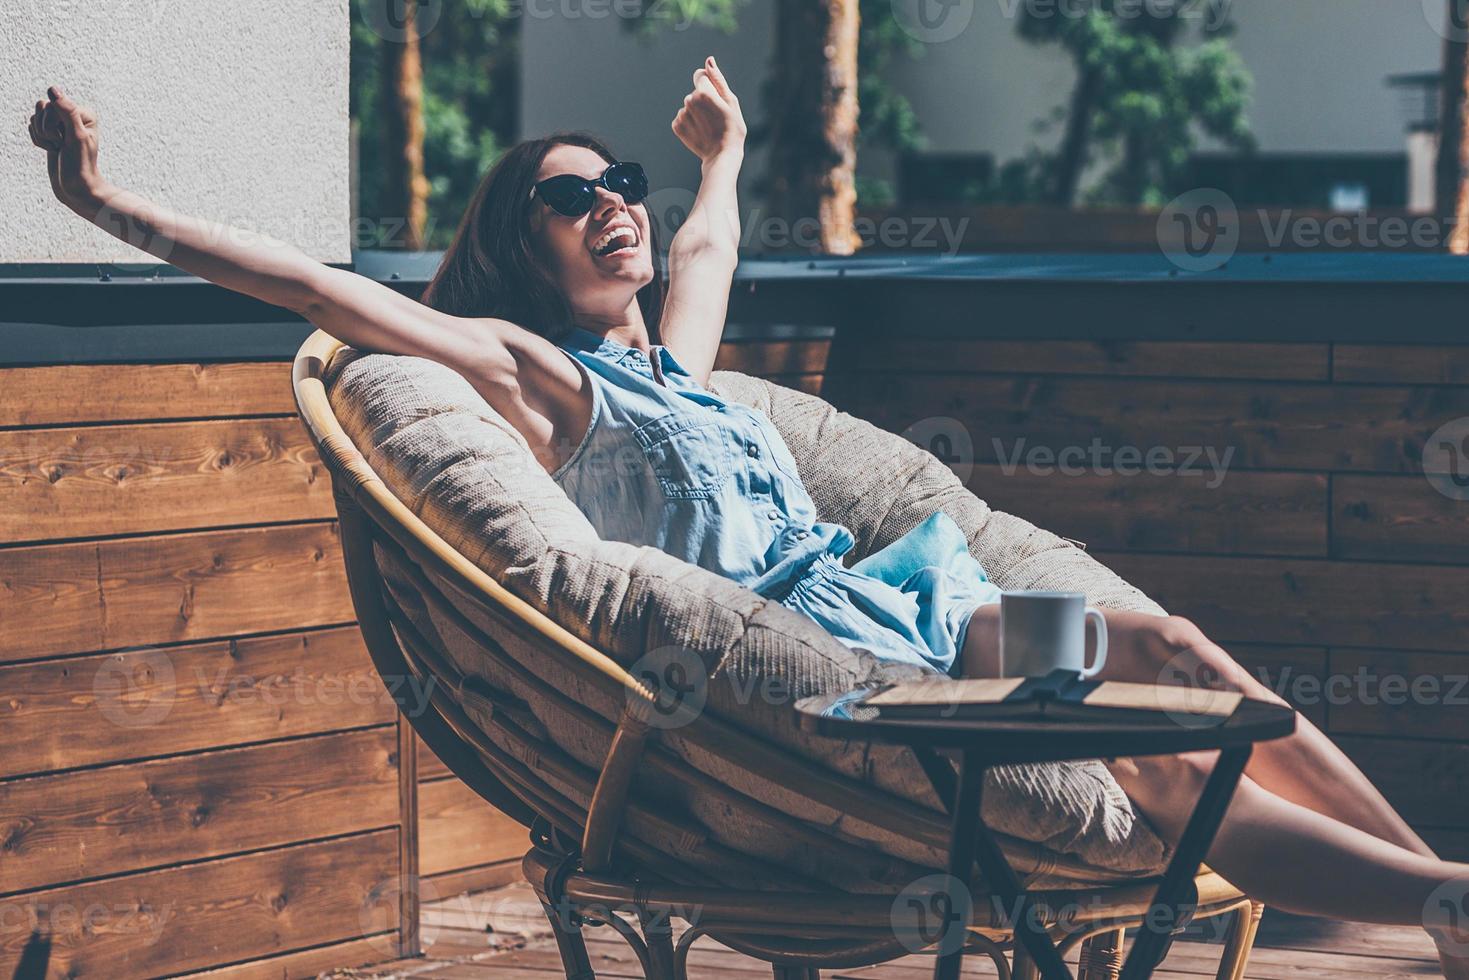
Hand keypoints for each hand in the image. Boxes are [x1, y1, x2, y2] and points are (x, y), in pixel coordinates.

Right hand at [28, 86, 104, 212]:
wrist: (75, 187)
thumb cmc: (79, 164)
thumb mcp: (76, 137)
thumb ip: (67, 111)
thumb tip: (52, 89)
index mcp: (84, 112)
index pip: (53, 104)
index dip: (53, 124)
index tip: (65, 141)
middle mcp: (73, 114)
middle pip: (42, 107)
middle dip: (46, 129)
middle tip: (60, 145)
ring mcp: (60, 123)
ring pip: (35, 116)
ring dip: (41, 135)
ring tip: (57, 147)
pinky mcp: (50, 131)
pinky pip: (32, 126)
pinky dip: (38, 140)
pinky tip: (51, 149)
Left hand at [672, 57, 745, 164]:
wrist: (722, 156)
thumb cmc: (732, 128)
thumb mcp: (731, 101)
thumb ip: (718, 79)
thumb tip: (709, 60)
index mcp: (703, 92)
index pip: (700, 75)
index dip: (709, 86)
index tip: (716, 99)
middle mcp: (689, 101)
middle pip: (695, 92)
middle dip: (704, 100)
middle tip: (715, 117)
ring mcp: (682, 115)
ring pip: (689, 105)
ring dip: (697, 113)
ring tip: (708, 126)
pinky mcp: (677, 126)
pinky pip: (682, 117)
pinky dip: (690, 123)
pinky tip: (700, 131)